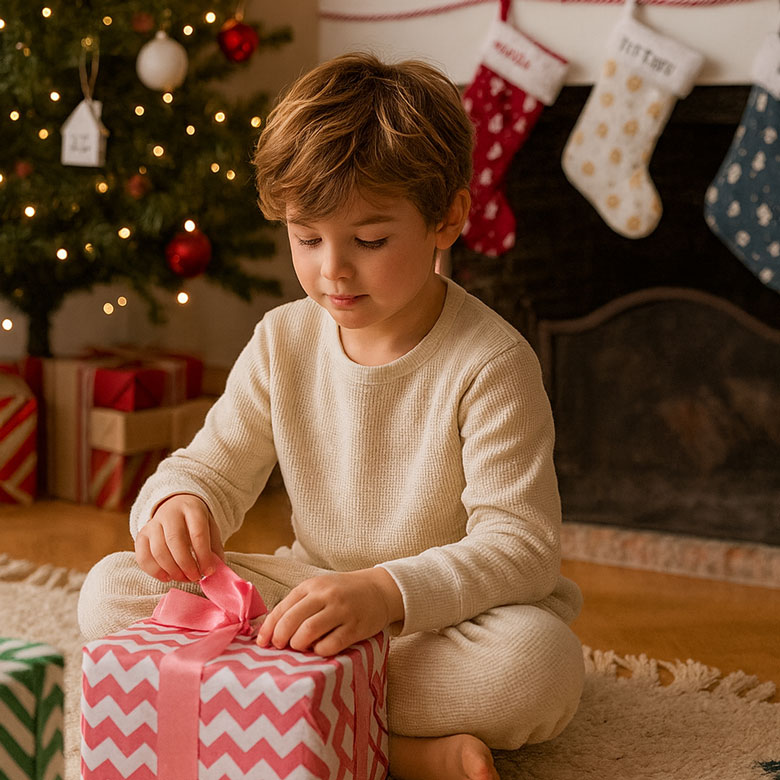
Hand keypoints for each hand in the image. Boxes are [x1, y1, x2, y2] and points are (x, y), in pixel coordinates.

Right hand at [134, 493, 224, 582]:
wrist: (176, 506)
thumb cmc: (196, 523)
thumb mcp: (210, 529)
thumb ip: (214, 549)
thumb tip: (214, 570)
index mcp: (192, 509)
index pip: (197, 533)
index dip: (203, 556)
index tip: (208, 571)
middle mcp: (170, 514)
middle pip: (174, 541)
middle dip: (185, 564)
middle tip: (194, 577)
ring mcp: (153, 524)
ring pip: (157, 551)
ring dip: (171, 570)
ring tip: (183, 578)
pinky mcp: (141, 535)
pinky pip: (143, 557)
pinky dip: (154, 571)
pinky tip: (167, 577)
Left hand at [256, 568, 403, 655]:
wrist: (379, 590)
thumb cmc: (343, 593)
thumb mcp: (319, 590)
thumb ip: (298, 604)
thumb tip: (270, 630)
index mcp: (312, 586)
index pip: (282, 607)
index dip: (269, 628)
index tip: (262, 642)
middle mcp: (325, 595)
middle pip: (292, 620)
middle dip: (280, 638)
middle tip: (280, 647)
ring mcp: (341, 611)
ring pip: (308, 632)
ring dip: (298, 644)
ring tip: (300, 647)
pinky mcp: (355, 627)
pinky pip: (330, 644)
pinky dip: (320, 651)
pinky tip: (320, 649)